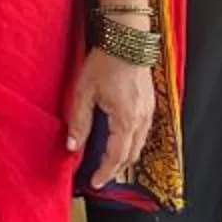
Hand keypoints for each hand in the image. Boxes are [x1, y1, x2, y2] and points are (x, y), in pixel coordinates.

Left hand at [67, 44, 156, 192]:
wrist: (127, 38)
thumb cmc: (104, 62)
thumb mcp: (83, 92)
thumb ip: (79, 121)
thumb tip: (72, 147)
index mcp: (126, 119)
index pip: (116, 157)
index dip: (105, 173)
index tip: (94, 183)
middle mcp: (142, 118)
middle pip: (131, 155)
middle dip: (115, 169)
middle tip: (99, 176)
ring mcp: (149, 111)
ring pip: (139, 144)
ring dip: (124, 156)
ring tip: (107, 162)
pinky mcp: (150, 103)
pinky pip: (143, 131)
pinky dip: (131, 142)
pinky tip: (119, 140)